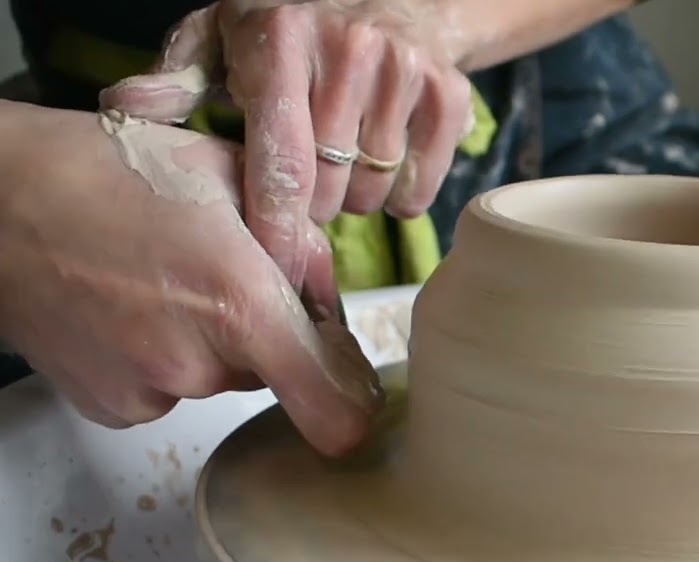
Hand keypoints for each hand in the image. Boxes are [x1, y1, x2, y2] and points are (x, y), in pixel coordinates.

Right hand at [0, 102, 382, 455]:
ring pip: (218, 377)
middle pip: (274, 374)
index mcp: (241, 305)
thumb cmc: (107, 172)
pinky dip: (161, 356)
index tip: (352, 393)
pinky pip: (168, 389)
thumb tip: (329, 297)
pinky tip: (128, 307)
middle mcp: (197, 363)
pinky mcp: (110, 407)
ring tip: (161, 280)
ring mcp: (148, 391)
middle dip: (267, 332)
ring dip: (211, 341)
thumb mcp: (228, 176)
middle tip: (223, 274)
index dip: (352, 405)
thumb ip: (299, 243)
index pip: (331, 409)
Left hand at [100, 0, 476, 289]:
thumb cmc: (294, 30)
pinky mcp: (451, 95)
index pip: (282, 161)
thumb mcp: (226, 39)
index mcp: (283, 38)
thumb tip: (126, 109)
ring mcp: (406, 71)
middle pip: (328, 189)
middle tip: (303, 184)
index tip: (270, 274)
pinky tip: (384, 165)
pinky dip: (401, 196)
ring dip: (354, 199)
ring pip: (373, 192)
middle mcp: (350, 49)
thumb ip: (178, 79)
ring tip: (342, 164)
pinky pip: (419, 187)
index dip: (275, 227)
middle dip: (310, 206)